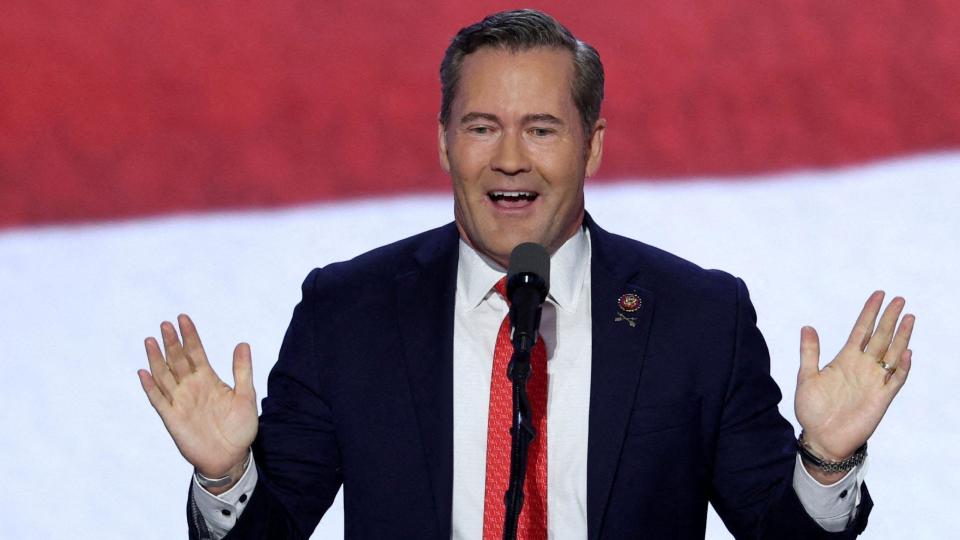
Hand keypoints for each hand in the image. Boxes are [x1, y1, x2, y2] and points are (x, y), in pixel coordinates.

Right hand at [137, 314, 257, 483]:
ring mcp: (180, 401)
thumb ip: (242, 370)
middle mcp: (191, 387)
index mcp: (208, 379)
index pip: (195, 352)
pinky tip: (143, 372)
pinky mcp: (172, 418)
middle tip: (165, 324)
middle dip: (172, 342)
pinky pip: (158, 400)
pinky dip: (150, 386)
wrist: (231, 457)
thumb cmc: (240, 427)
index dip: (190, 335)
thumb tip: (242, 343)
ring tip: (150, 340)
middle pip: (177, 360)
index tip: (183, 317)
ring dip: (157, 359)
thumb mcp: (246, 396)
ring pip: (164, 375)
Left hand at [794, 291, 913, 474]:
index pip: (861, 330)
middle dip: (889, 318)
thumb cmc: (813, 409)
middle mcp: (862, 367)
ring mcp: (874, 381)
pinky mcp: (881, 398)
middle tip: (899, 299)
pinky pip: (896, 380)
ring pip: (892, 354)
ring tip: (909, 318)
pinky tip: (907, 352)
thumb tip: (807, 326)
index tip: (878, 295)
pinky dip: (903, 367)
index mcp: (845, 359)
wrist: (822, 438)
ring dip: (901, 336)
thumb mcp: (806, 377)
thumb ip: (810, 352)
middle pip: (880, 337)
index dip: (869, 313)